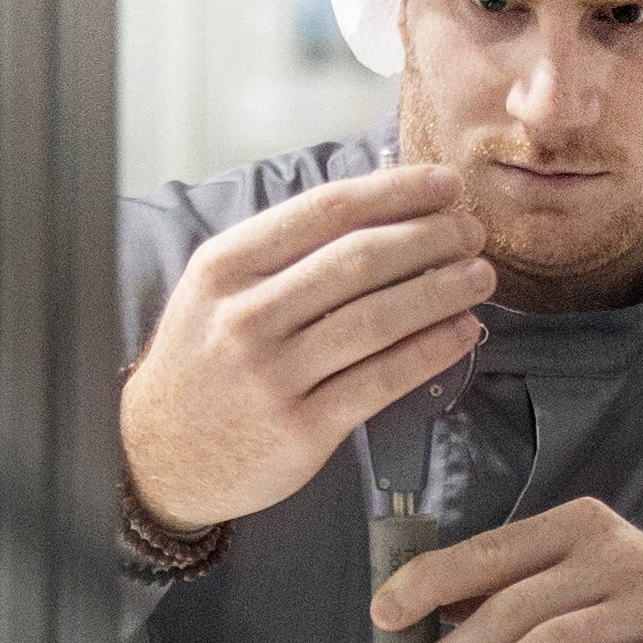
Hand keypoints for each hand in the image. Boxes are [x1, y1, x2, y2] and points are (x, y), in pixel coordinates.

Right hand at [118, 164, 493, 532]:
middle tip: (471, 232)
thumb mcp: (219, 288)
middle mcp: (246, 317)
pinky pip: (381, 380)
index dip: (396, 193)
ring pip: (378, 320)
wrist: (162, 456)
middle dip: (430, 238)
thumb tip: (382, 202)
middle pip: (359, 261)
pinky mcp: (301, 430)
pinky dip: (431, 351)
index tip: (445, 186)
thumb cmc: (205, 361)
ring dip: (441, 291)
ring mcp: (273, 377)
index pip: (326, 211)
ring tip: (480, 276)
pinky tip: (463, 331)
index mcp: (226, 266)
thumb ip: (285, 249)